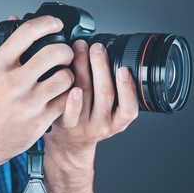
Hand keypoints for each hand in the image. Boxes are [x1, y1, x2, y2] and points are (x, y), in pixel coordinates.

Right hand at [0, 15, 81, 171]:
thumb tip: (15, 19)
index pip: (27, 33)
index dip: (47, 23)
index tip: (56, 24)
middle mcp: (12, 83)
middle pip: (54, 53)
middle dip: (66, 50)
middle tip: (65, 53)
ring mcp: (27, 103)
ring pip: (66, 77)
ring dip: (69, 74)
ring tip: (63, 76)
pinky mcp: (39, 122)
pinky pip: (66, 101)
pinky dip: (68, 96)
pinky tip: (61, 95)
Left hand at [42, 40, 138, 192]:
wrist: (69, 145)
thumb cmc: (88, 120)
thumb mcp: (109, 111)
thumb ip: (110, 88)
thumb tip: (104, 51)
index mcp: (117, 121)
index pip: (129, 108)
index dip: (128, 89)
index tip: (124, 69)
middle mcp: (102, 124)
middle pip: (105, 94)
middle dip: (101, 66)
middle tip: (97, 47)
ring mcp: (82, 126)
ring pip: (85, 94)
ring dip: (82, 68)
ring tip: (79, 48)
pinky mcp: (64, 126)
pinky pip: (67, 112)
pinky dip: (70, 96)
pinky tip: (67, 79)